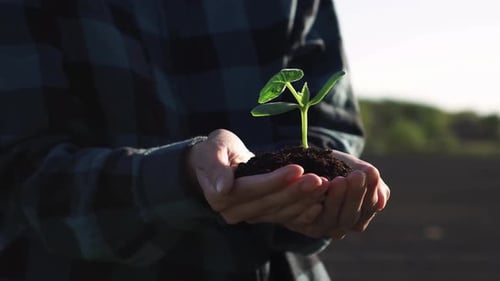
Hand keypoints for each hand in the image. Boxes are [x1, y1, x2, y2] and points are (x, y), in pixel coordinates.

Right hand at [187, 129, 326, 223]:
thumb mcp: (212, 150)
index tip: (297, 168)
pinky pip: (286, 217)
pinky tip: (322, 202)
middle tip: (320, 178)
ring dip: (305, 200)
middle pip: (270, 203)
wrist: (217, 161)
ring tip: (325, 185)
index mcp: (219, 197)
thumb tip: (224, 188)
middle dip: (296, 191)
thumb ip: (216, 167)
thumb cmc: (214, 150)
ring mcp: (249, 216)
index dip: (275, 181)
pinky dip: (304, 210)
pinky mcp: (263, 216)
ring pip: (281, 212)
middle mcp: (234, 212)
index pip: (252, 189)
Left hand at [284, 150, 389, 238]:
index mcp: (359, 216)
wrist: (308, 164)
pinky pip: (308, 221)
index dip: (370, 191)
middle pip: (350, 216)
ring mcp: (322, 228)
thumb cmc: (338, 167)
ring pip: (330, 220)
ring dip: (335, 201)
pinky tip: (317, 196)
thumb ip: (372, 183)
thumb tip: (382, 201)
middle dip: (354, 195)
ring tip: (338, 180)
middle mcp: (341, 226)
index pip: (368, 208)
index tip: (370, 172)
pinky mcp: (302, 225)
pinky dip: (312, 210)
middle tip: (356, 176)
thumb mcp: (357, 169)